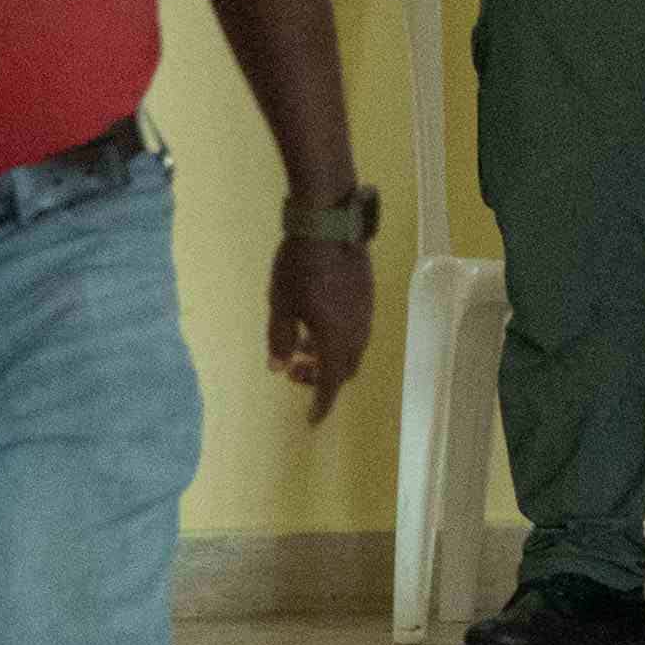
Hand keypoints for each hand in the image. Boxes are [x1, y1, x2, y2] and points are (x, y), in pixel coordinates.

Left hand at [266, 232, 376, 420]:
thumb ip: (279, 339)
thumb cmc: (297, 267)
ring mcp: (366, 313)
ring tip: (302, 346)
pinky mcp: (368, 296)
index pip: (330, 385)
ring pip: (353, 350)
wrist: (329, 223)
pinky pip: (357, 330)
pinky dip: (338, 338)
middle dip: (322, 379)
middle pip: (345, 370)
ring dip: (330, 357)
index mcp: (335, 339)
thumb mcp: (280, 304)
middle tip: (295, 371)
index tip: (311, 420)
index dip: (321, 405)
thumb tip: (277, 368)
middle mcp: (357, 332)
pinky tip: (317, 321)